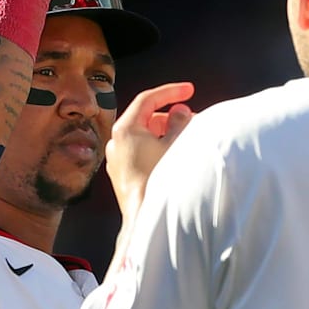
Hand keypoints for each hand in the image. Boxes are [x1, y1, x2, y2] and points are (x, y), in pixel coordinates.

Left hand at [105, 82, 195, 209]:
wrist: (143, 218)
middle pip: (146, 118)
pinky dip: (156, 147)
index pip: (148, 99)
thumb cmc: (158, 181)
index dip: (171, 91)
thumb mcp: (174, 145)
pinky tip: (173, 155)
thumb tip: (180, 111)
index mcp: (125, 129)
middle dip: (171, 116)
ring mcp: (116, 158)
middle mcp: (116, 141)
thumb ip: (179, 122)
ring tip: (186, 139)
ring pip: (143, 136)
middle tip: (192, 120)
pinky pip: (139, 151)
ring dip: (165, 133)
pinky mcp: (121, 173)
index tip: (189, 90)